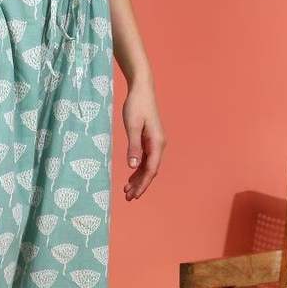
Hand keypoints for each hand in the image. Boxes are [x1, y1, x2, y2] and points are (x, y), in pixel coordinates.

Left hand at [121, 79, 165, 200]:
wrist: (141, 89)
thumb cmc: (136, 105)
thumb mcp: (132, 126)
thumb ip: (133, 146)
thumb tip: (133, 166)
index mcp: (157, 143)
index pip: (151, 169)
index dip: (143, 184)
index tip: (134, 195)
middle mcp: (159, 145)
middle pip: (150, 171)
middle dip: (140, 185)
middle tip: (128, 198)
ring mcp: (154, 143)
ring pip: (147, 167)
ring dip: (138, 179)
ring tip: (127, 191)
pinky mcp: (149, 140)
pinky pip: (145, 160)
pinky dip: (138, 170)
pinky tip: (130, 178)